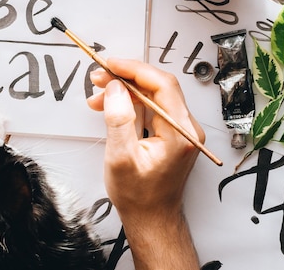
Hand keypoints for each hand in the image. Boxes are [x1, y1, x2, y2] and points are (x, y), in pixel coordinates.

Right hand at [87, 58, 202, 268]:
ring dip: (125, 90)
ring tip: (98, 95)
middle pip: (157, 86)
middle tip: (98, 78)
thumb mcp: (121, 158)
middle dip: (126, 78)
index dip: (134, 69)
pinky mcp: (172, 134)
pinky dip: (131, 102)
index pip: (161, 85)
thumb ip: (119, 119)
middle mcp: (186, 129)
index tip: (110, 64)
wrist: (151, 218)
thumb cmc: (138, 196)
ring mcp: (181, 131)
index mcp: (179, 133)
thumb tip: (116, 87)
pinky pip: (152, 107)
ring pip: (153, 95)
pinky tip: (111, 105)